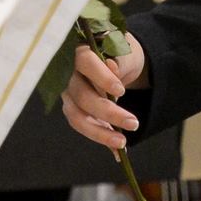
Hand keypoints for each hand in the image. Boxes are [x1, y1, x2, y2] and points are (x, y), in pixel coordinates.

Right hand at [60, 33, 145, 150]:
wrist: (118, 61)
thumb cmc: (119, 54)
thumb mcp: (124, 50)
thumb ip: (119, 58)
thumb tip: (112, 68)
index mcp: (79, 51)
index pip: (85, 62)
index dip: (101, 77)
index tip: (120, 91)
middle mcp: (67, 74)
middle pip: (82, 95)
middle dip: (108, 112)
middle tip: (133, 123)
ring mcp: (68, 94)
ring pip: (77, 117)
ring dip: (100, 133)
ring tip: (122, 143)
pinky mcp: (74, 110)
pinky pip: (84, 127)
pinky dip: (101, 138)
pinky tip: (117, 150)